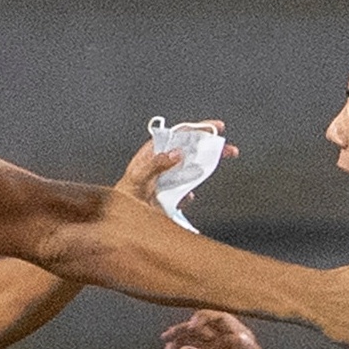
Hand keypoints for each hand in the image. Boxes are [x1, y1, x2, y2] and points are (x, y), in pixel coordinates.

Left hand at [114, 123, 237, 213]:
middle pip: (190, 150)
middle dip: (210, 148)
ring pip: (190, 170)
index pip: (179, 135)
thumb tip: (177, 153)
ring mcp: (167, 179)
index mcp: (154, 152)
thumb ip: (156, 164)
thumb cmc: (123, 196)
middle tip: (229, 149)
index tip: (216, 127)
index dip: (198, 128)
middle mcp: (162, 163)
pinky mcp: (169, 196)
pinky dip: (188, 194)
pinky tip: (187, 197)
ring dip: (205, 169)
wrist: (118, 220)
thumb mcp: (138, 177)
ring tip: (217, 166)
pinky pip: (184, 192)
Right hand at [162, 310, 273, 348]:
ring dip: (178, 341)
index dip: (204, 319)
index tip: (193, 328)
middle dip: (184, 328)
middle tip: (170, 336)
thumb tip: (238, 337)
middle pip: (200, 326)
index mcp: (238, 337)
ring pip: (191, 340)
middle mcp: (224, 341)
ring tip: (167, 348)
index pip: (219, 319)